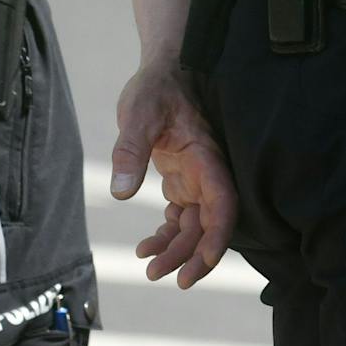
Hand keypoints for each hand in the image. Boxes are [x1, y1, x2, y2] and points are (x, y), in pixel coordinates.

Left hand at [112, 60, 237, 290]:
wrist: (164, 70)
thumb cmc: (156, 87)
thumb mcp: (139, 113)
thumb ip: (131, 150)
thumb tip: (122, 192)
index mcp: (205, 156)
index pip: (223, 202)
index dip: (217, 236)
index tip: (200, 264)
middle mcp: (207, 171)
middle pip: (210, 222)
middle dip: (191, 255)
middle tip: (159, 276)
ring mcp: (196, 177)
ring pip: (195, 224)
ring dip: (178, 249)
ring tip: (149, 267)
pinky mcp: (183, 178)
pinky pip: (182, 216)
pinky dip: (169, 235)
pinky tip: (147, 246)